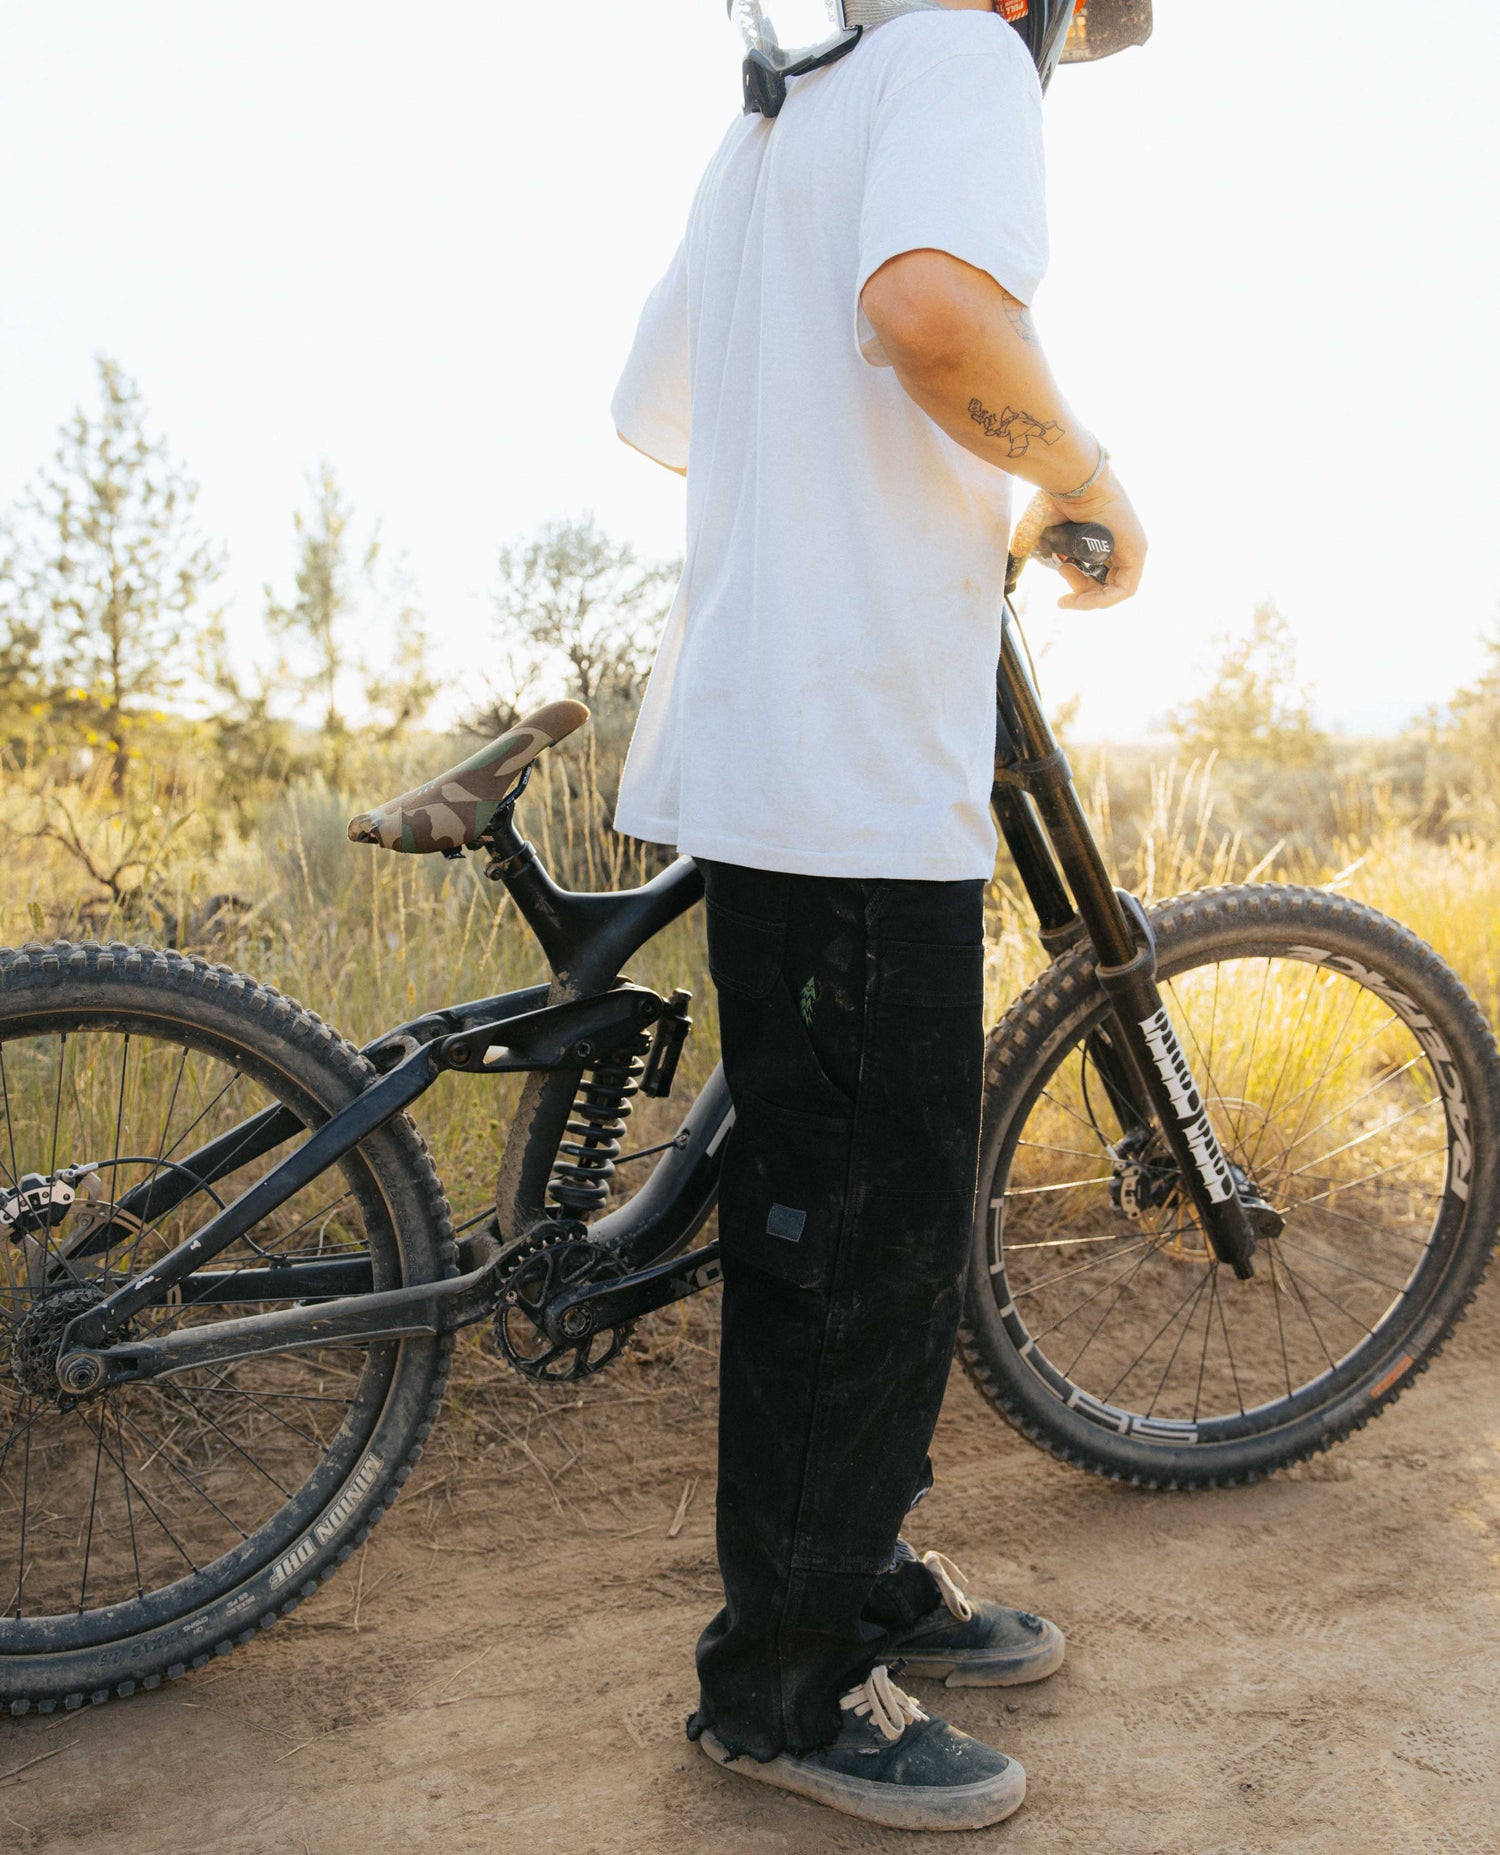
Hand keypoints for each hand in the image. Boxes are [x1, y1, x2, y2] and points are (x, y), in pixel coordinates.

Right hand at [1018, 465, 1147, 610]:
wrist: (1074, 479)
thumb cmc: (1059, 494)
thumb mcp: (1041, 526)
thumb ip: (1030, 540)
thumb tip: (1018, 553)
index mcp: (1104, 538)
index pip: (1096, 572)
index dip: (1077, 582)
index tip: (1058, 572)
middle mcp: (1121, 544)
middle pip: (1104, 583)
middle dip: (1079, 590)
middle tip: (1061, 571)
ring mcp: (1132, 548)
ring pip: (1114, 590)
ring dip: (1086, 597)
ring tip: (1065, 572)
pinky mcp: (1137, 553)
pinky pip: (1125, 590)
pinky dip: (1102, 600)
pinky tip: (1080, 599)